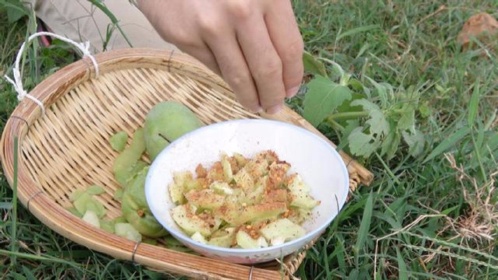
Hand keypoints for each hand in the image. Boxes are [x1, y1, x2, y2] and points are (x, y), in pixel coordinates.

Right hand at [138, 0, 303, 113]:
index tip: (291, 90)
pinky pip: (215, 68)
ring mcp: (211, 26)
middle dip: (273, 94)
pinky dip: (227, 78)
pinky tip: (233, 82)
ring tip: (255, 105)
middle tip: (274, 106)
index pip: (289, 48)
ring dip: (251, 97)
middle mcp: (241, 10)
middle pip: (267, 68)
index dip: (293, 75)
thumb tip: (283, 68)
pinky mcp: (186, 38)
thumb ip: (271, 19)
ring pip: (239, 76)